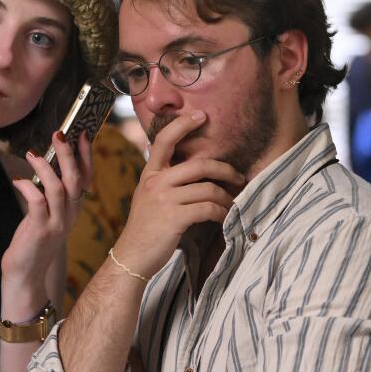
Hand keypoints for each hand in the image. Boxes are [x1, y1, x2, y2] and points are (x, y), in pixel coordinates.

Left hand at [1, 130, 93, 283]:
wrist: (27, 276)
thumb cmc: (33, 242)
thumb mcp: (47, 215)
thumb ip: (50, 195)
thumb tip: (45, 165)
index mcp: (74, 209)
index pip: (86, 177)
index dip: (85, 155)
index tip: (82, 134)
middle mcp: (70, 215)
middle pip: (75, 179)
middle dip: (68, 154)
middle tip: (59, 134)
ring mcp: (57, 223)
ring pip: (58, 188)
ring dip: (46, 168)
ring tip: (33, 154)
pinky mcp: (40, 231)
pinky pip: (37, 202)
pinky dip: (28, 187)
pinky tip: (18, 180)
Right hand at [112, 111, 244, 278]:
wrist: (132, 256)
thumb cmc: (146, 228)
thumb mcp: (149, 196)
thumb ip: (165, 180)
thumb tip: (191, 169)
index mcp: (150, 174)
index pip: (164, 139)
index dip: (183, 124)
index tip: (201, 115)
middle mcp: (156, 182)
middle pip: (199, 164)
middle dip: (225, 169)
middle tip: (238, 177)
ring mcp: (164, 199)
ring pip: (208, 188)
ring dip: (226, 198)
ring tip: (232, 205)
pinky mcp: (174, 218)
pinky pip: (207, 208)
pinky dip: (221, 213)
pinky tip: (223, 218)